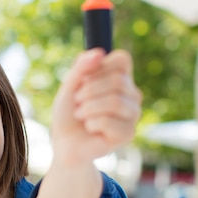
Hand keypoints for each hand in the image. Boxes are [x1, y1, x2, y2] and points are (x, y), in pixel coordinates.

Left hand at [50, 48, 141, 167]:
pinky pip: (110, 122)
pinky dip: (92, 124)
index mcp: (121, 78)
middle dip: (89, 91)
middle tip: (77, 103)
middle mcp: (131, 94)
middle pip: (118, 80)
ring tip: (81, 116)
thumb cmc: (68, 114)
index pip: (123, 59)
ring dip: (88, 109)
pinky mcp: (128, 134)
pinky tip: (90, 128)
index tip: (84, 80)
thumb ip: (81, 67)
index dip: (100, 67)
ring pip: (115, 102)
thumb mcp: (69, 86)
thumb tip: (99, 53)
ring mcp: (132, 114)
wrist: (64, 144)